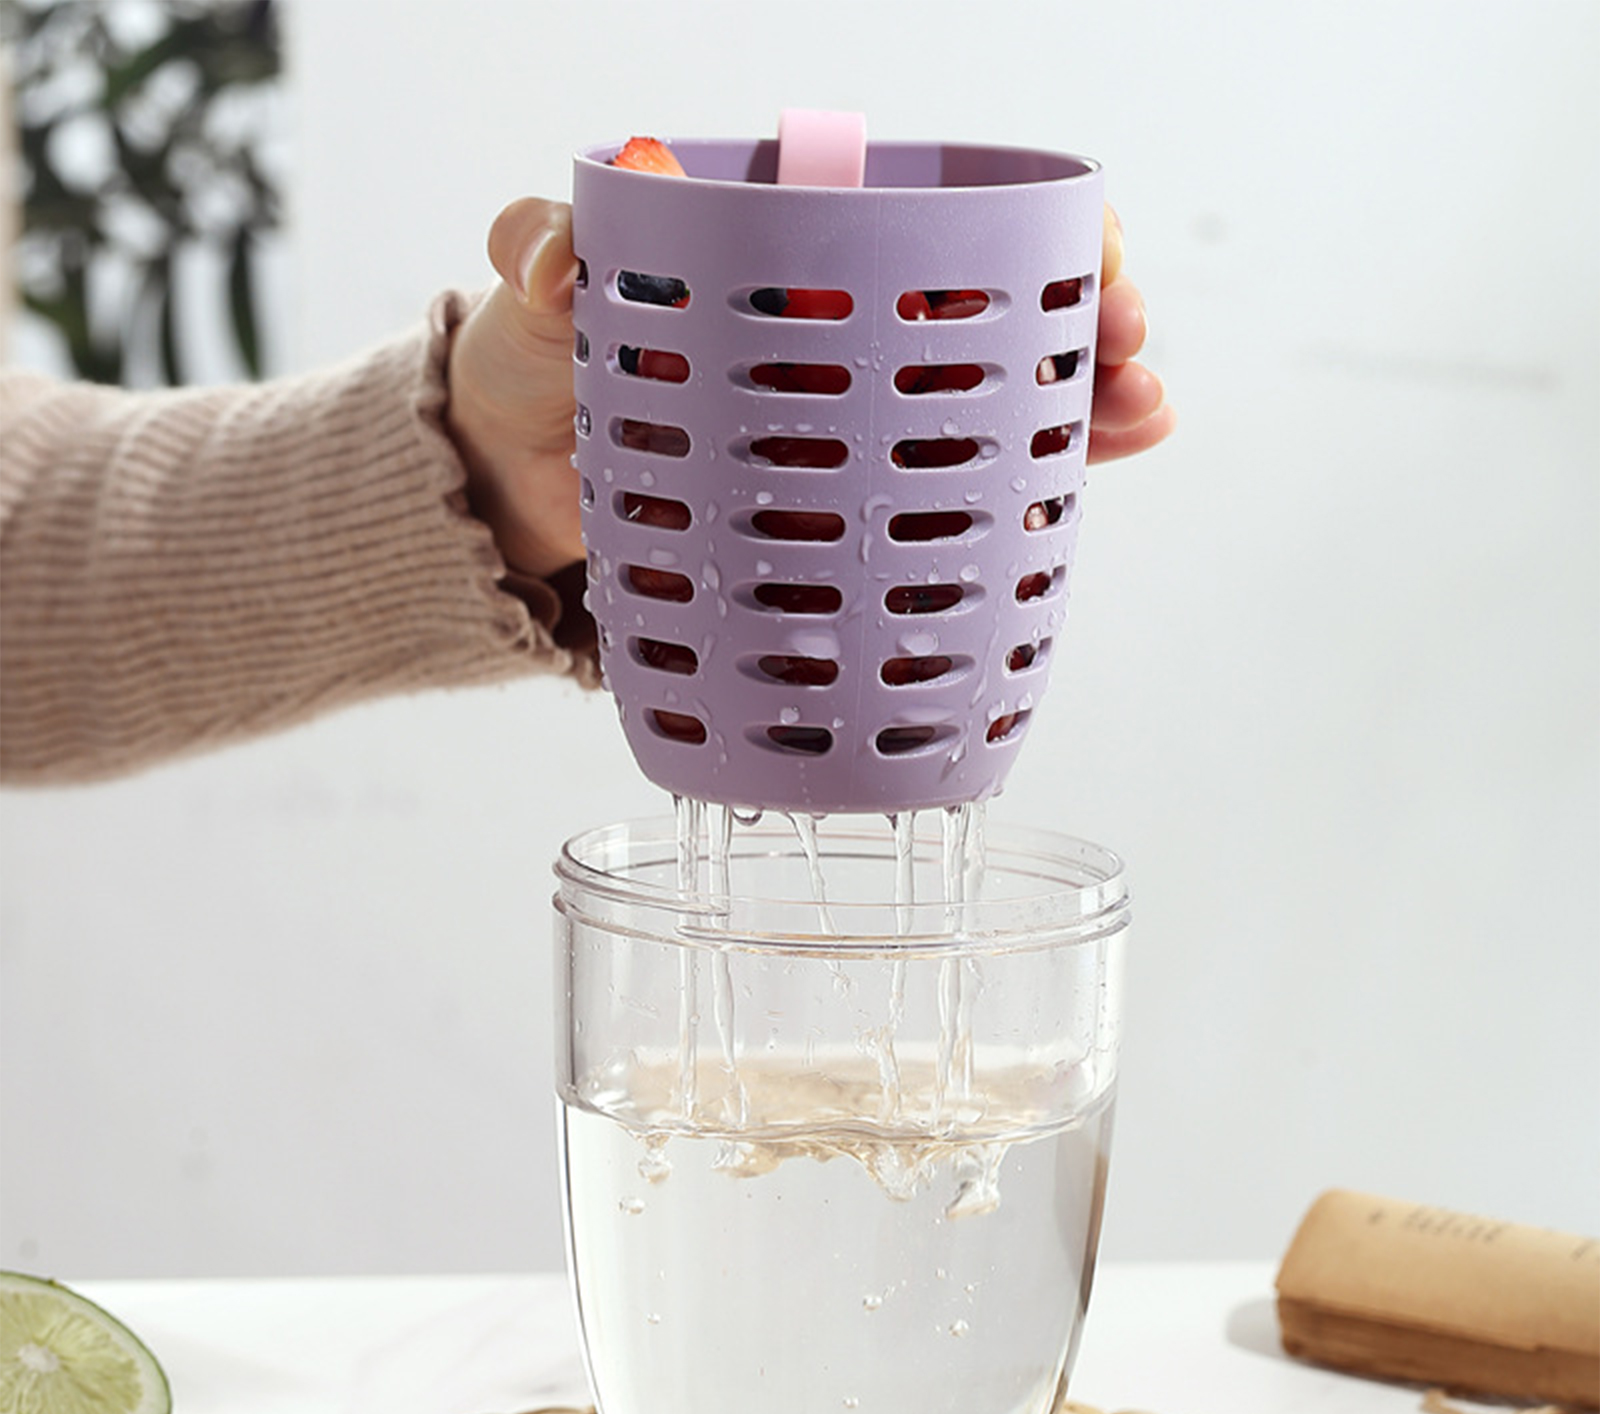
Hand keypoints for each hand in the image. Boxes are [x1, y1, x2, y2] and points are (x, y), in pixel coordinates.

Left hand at [447, 194, 1172, 582]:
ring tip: (1137, 413)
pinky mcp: (837, 519)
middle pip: (1000, 320)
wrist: (512, 491)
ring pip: (994, 417)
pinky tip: (1072, 505)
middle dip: (1089, 321)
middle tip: (1129, 346)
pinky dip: (1014, 506)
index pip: (945, 223)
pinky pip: (942, 509)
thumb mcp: (533, 296)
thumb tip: (561, 263)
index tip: (1091, 248)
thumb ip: (540, 251)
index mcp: (797, 260)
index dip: (1034, 229)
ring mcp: (849, 434)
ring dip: (1081, 411)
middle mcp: (844, 339)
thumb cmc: (532, 365)